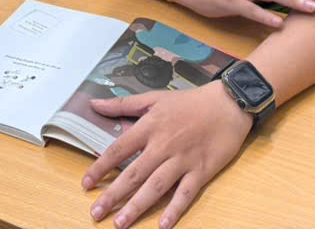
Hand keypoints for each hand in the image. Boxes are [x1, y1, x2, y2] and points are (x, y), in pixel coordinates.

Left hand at [83, 83, 251, 228]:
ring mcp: (183, 160)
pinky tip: (163, 225)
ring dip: (137, 206)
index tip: (86, 184)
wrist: (228, 103)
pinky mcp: (202, 170)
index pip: (119, 149)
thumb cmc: (190, 101)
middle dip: (113, 195)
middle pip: (134, 174)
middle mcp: (163, 145)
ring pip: (156, 187)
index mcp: (150, 126)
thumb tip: (94, 103)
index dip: (100, 167)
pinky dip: (175, 209)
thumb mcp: (154, 97)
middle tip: (95, 213)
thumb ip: (122, 104)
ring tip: (120, 224)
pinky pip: (186, 193)